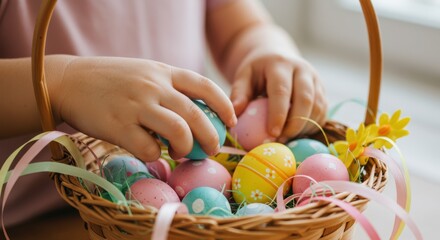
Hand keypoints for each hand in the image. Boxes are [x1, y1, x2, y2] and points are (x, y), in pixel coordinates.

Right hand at [48, 56, 236, 161]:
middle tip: (211, 149)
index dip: (224, 105)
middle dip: (211, 136)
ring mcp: (136, 105)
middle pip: (196, 114)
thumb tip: (196, 114)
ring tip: (181, 154)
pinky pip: (148, 148)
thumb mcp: (144, 73)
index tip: (231, 121)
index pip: (204, 85)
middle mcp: (153, 86)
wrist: (69, 81)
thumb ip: (168, 87)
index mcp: (163, 71)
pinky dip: (155, 156)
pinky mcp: (118, 125)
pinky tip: (150, 153)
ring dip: (185, 147)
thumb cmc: (110, 80)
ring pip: (178, 130)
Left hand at [229, 51, 326, 141]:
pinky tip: (296, 134)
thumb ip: (239, 94)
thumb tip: (235, 118)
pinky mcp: (322, 91)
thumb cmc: (257, 72)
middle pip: (305, 99)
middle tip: (281, 141)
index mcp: (280, 64)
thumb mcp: (244, 77)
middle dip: (294, 124)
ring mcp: (316, 80)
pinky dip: (311, 126)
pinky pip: (322, 112)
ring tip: (286, 139)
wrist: (276, 57)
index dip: (278, 114)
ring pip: (317, 107)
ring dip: (304, 127)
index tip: (271, 134)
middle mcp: (302, 69)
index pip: (281, 91)